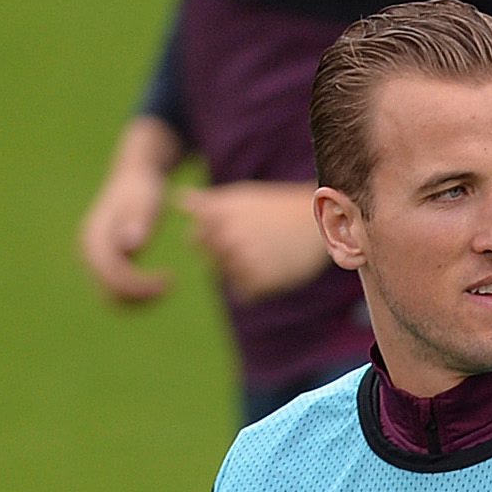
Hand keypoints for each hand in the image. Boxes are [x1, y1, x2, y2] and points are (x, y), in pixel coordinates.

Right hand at [78, 118, 180, 303]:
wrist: (133, 179)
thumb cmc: (142, 189)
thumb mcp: (144, 201)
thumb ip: (137, 222)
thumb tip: (129, 246)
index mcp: (94, 236)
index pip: (110, 275)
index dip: (140, 285)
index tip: (170, 279)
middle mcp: (88, 251)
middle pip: (109, 291)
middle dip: (141, 294)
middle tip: (170, 284)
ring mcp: (95, 259)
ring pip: (112, 299)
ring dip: (140, 301)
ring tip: (166, 285)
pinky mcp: (106, 264)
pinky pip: (117, 294)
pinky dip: (138, 298)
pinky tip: (160, 286)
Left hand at [176, 182, 332, 304]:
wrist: (315, 221)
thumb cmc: (275, 208)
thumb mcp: (240, 197)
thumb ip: (207, 203)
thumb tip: (176, 199)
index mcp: (215, 214)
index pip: (195, 240)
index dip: (214, 239)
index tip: (238, 230)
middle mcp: (225, 235)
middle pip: (210, 261)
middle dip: (228, 257)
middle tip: (258, 243)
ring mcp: (242, 259)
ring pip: (227, 278)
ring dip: (243, 272)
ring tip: (268, 254)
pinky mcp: (260, 280)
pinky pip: (244, 294)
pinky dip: (257, 287)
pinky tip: (274, 269)